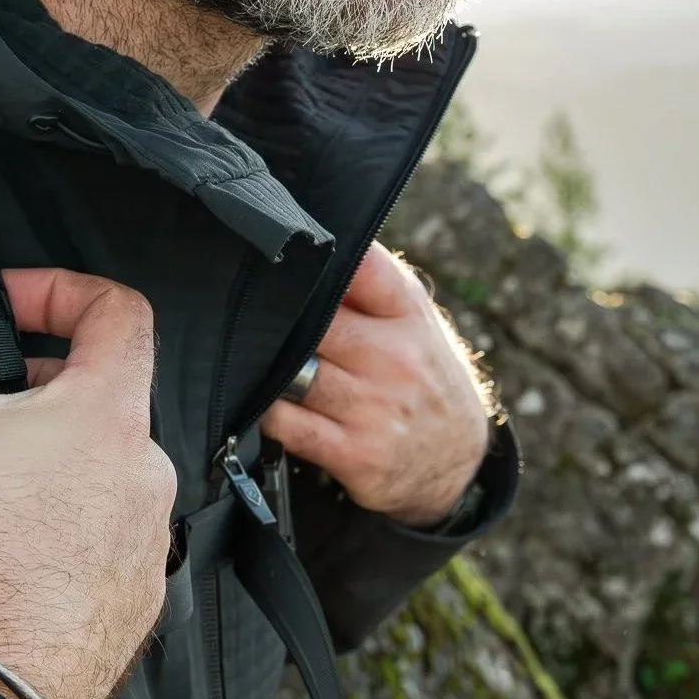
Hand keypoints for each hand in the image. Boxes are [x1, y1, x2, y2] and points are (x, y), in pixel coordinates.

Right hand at [0, 269, 175, 698]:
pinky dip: (51, 534)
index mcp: (108, 419)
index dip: (57, 287)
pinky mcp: (127, 617)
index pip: (118, 312)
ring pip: (99, 475)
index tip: (4, 305)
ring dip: (42, 463)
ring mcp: (144, 557)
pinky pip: (96, 547)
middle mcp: (146, 483)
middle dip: (33, 385)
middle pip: (103, 397)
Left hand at [260, 242, 492, 528]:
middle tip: (239, 305)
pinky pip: (286, 422)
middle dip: (275, 315)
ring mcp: (375, 408)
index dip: (318, 256)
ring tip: (240, 350)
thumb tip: (306, 237)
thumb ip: (368, 281)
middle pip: (314, 321)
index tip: (280, 251)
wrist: (458, 461)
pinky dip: (263, 407)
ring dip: (261, 362)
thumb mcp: (412, 319)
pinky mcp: (355, 453)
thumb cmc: (419, 372)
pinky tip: (256, 395)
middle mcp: (396, 359)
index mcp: (408, 314)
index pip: (363, 268)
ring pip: (294, 370)